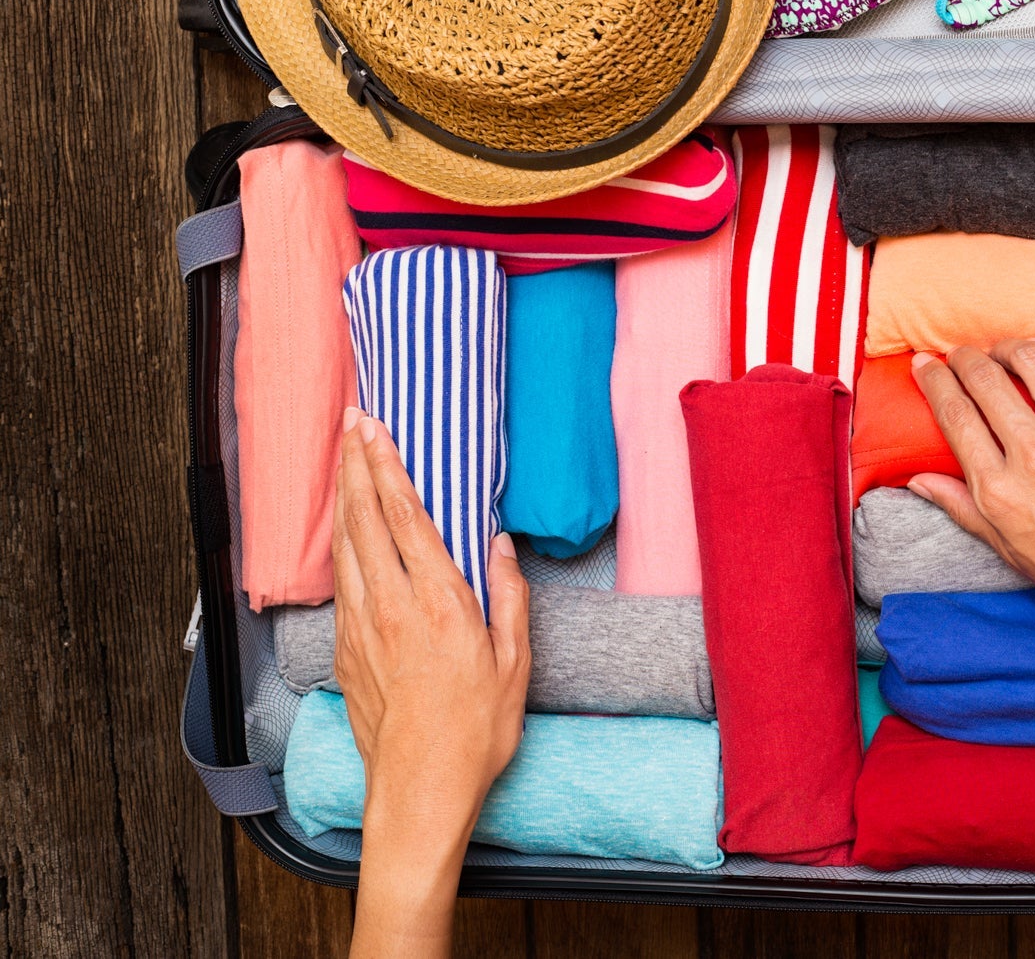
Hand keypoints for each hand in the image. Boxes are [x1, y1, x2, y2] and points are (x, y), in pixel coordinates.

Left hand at [332, 407, 529, 957]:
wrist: (419, 791)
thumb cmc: (476, 733)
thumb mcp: (515, 665)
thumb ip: (509, 598)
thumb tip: (500, 546)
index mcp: (439, 603)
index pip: (406, 517)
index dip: (388, 467)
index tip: (376, 429)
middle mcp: (391, 606)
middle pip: (364, 519)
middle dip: (356, 464)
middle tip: (351, 422)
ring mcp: (360, 628)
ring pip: (344, 545)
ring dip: (344, 497)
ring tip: (344, 459)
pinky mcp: (344, 651)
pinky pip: (339, 582)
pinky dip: (340, 542)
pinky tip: (344, 529)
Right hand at [907, 340, 1034, 638]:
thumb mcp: (1010, 551)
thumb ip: (962, 508)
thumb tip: (918, 480)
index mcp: (1000, 491)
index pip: (954, 414)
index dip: (933, 380)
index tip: (924, 365)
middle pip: (984, 380)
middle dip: (962, 358)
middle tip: (958, 355)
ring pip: (1031, 361)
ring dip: (1007, 347)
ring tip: (1001, 352)